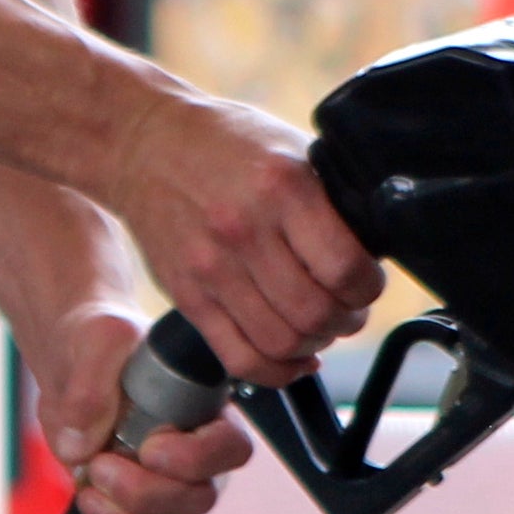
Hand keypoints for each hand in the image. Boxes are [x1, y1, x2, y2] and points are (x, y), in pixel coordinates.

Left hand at [37, 301, 252, 513]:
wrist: (72, 366)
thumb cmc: (97, 345)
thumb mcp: (95, 342)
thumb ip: (90, 385)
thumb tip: (78, 448)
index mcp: (206, 413)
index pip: (231, 451)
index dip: (193, 460)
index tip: (148, 447)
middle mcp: (199, 460)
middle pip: (199, 503)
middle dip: (142, 493)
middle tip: (99, 463)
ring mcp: (172, 493)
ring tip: (88, 491)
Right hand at [107, 85, 379, 386]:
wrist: (142, 142)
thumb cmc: (224, 142)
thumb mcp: (288, 147)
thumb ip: (327, 199)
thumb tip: (371, 250)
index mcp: (282, 187)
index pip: (345, 269)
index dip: (369, 288)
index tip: (366, 282)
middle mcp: (244, 229)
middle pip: (316, 313)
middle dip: (345, 320)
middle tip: (346, 309)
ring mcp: (210, 266)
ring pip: (282, 342)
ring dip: (313, 345)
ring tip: (317, 327)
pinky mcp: (186, 292)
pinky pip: (240, 357)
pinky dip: (276, 371)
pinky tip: (291, 357)